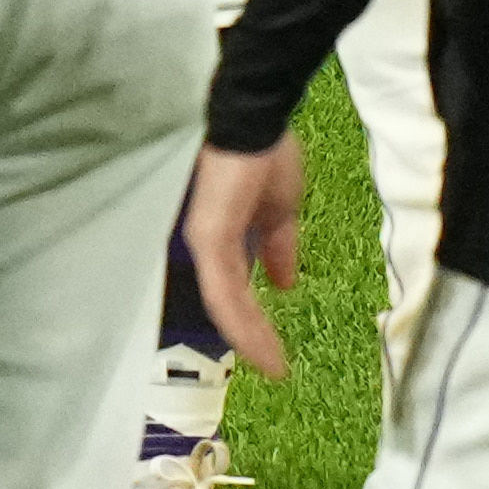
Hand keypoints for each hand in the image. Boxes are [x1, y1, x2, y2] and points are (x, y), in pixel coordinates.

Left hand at [181, 136, 308, 376]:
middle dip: (249, 338)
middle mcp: (205, 244)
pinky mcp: (208, 236)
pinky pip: (223, 288)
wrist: (258, 120)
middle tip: (274, 368)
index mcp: (221, 237)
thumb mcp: (279, 211)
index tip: (276, 353)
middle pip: (224, 303)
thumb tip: (284, 283)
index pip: (232, 289)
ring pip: (223, 302)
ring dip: (250, 336)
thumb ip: (277, 248)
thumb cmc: (265, 155)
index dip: (252, 321)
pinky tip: (262, 344)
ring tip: (274, 366)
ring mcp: (204, 241)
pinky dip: (242, 319)